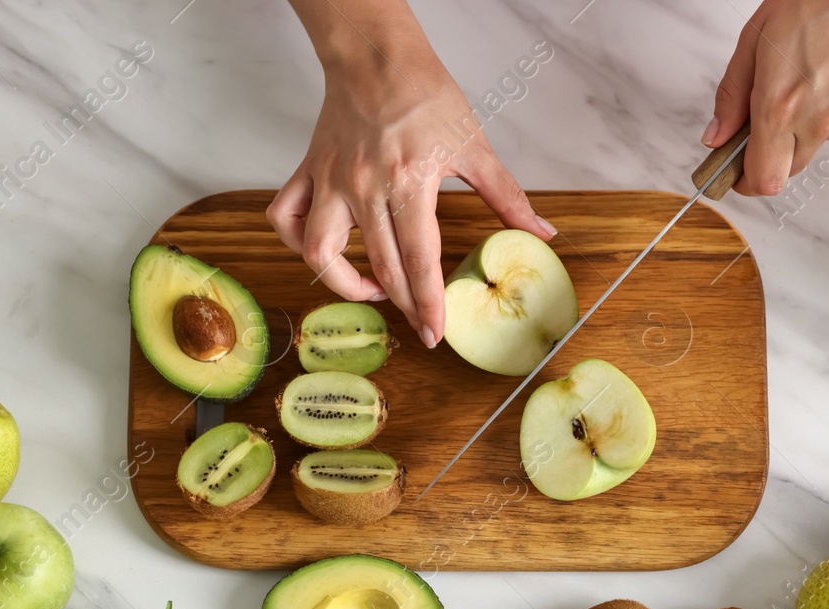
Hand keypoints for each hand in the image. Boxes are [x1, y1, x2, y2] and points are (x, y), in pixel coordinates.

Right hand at [271, 5, 552, 346]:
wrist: (376, 55)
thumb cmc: (425, 94)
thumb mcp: (474, 145)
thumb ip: (508, 196)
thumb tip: (542, 232)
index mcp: (409, 182)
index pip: (418, 260)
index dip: (427, 303)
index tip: (433, 333)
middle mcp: (365, 187)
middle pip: (378, 266)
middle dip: (401, 303)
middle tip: (418, 322)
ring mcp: (331, 181)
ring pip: (318, 252)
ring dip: (342, 282)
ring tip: (370, 288)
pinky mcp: (309, 171)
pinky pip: (286, 216)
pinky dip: (295, 240)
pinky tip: (321, 250)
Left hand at [703, 0, 828, 194]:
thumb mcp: (757, 37)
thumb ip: (733, 94)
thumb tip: (717, 135)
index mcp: (782, 105)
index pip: (761, 180)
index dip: (744, 180)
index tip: (735, 168)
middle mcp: (818, 121)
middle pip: (786, 171)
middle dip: (770, 154)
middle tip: (767, 119)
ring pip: (815, 146)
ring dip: (803, 127)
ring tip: (809, 78)